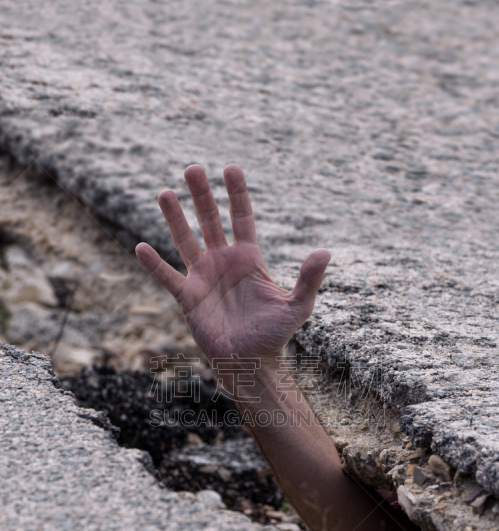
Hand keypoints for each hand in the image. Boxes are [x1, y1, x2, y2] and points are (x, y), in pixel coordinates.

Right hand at [135, 164, 329, 366]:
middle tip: (193, 168)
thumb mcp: (297, 306)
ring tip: (166, 193)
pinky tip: (141, 246)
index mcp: (248, 259)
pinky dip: (154, 264)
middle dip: (202, 195)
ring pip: (186, 241)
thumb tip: (325, 252)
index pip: (241, 218)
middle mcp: (223, 262)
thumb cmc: (274, 335)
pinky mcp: (188, 297)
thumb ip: (308, 279)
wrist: (250, 362)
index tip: (230, 168)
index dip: (236, 193)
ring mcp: (203, 278)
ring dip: (175, 218)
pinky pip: (168, 277)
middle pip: (210, 220)